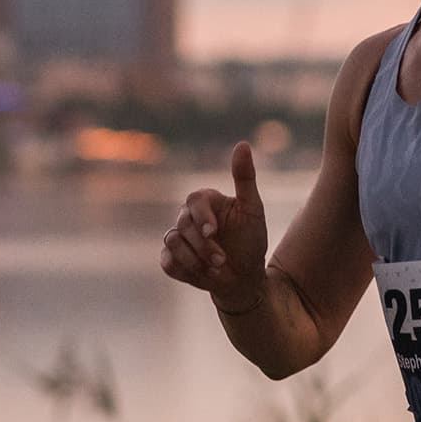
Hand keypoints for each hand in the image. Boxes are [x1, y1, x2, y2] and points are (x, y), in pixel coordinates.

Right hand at [158, 141, 269, 312]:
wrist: (245, 277)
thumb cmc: (251, 241)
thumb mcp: (253, 210)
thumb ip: (245, 178)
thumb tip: (243, 144)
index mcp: (205, 201)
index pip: (194, 200)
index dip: (201, 216)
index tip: (213, 232)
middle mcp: (188, 216)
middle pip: (182, 224)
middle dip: (203, 246)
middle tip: (222, 260)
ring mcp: (177, 237)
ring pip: (172, 242)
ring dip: (195, 260)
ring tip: (216, 269)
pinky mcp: (170, 258)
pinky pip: (167, 262)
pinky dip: (186, 270)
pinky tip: (203, 275)